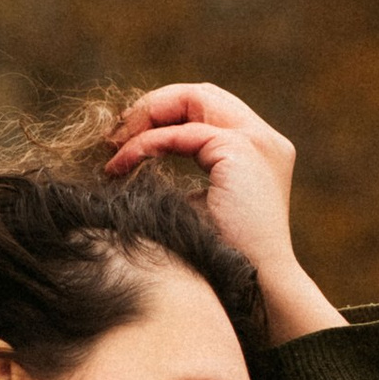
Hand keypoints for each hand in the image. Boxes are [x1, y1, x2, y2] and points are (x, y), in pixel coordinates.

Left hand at [105, 82, 344, 345]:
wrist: (255, 285)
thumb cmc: (223, 258)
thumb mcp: (199, 205)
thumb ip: (181, 175)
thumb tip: (133, 163)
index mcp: (260, 151)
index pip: (208, 110)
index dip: (164, 115)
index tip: (125, 140)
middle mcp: (264, 139)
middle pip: (201, 94)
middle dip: (152, 107)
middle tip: (114, 135)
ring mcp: (256, 141)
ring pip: (194, 98)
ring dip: (147, 116)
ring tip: (114, 144)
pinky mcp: (240, 149)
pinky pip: (181, 132)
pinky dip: (146, 144)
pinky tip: (121, 165)